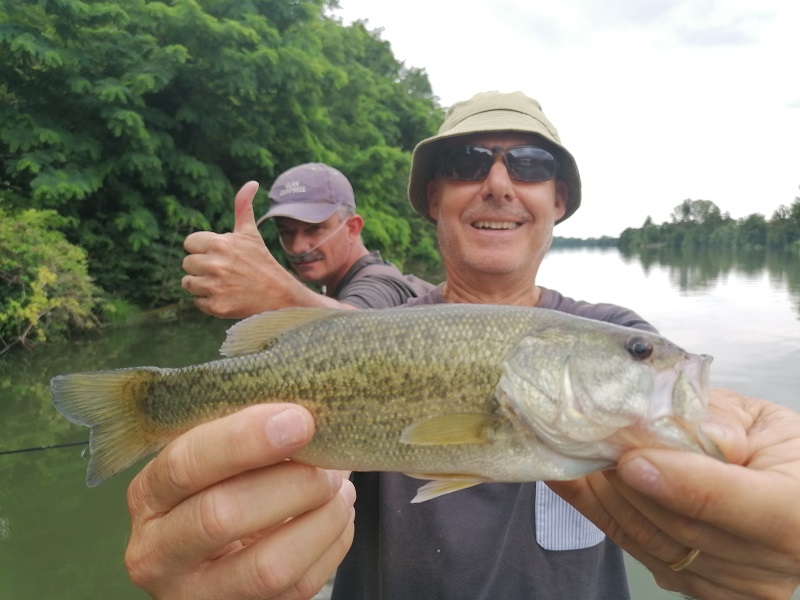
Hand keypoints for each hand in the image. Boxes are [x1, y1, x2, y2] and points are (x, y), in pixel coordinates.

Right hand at [125, 404, 355, 599]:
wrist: (213, 555)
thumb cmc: (220, 486)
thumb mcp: (211, 458)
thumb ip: (243, 435)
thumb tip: (306, 410)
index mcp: (149, 496)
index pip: (186, 464)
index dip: (243, 440)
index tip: (299, 420)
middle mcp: (157, 553)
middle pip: (223, 516)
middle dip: (293, 483)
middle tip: (330, 464)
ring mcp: (196, 595)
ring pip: (268, 566)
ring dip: (321, 520)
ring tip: (339, 489)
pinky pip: (298, 588)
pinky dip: (331, 545)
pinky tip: (337, 516)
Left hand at [182, 182, 328, 318]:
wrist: (279, 296)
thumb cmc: (262, 263)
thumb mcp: (251, 234)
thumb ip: (243, 208)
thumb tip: (251, 182)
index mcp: (220, 244)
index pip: (190, 243)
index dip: (203, 248)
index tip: (219, 254)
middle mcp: (215, 264)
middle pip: (187, 263)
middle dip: (201, 267)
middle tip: (224, 271)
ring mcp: (214, 287)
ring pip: (188, 283)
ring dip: (202, 284)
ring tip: (224, 284)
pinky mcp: (216, 306)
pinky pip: (197, 302)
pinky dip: (209, 301)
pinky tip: (227, 297)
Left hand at [549, 388, 799, 599]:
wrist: (791, 491)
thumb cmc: (778, 450)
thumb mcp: (762, 421)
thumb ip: (718, 422)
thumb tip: (658, 424)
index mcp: (797, 510)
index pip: (734, 504)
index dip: (679, 484)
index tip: (631, 460)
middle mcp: (771, 562)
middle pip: (682, 527)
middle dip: (624, 483)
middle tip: (587, 442)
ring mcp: (737, 585)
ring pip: (652, 543)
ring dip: (605, 497)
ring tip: (576, 457)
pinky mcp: (702, 590)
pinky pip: (640, 552)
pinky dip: (603, 513)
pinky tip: (576, 482)